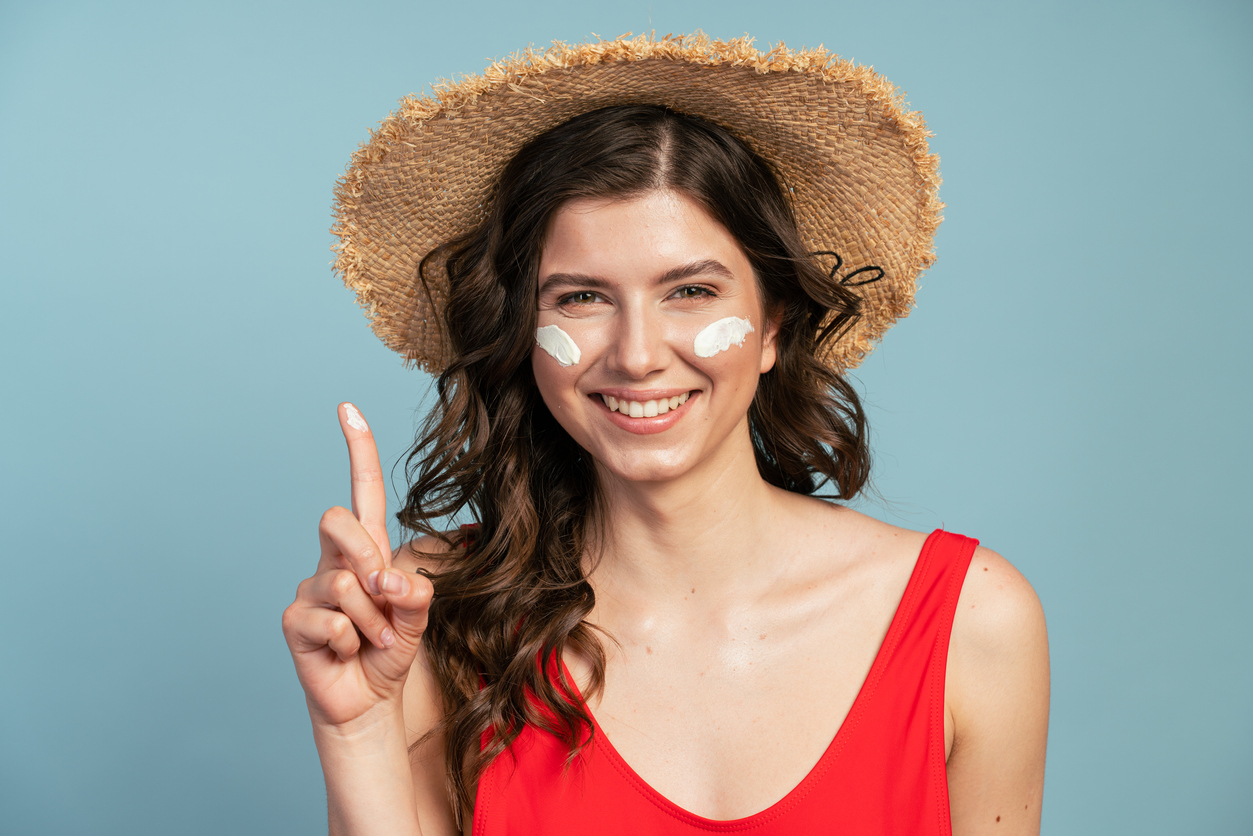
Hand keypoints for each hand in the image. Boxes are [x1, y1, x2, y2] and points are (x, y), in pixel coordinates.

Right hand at [282, 403, 433, 728]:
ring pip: (345, 583)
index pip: (360, 492)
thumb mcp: (417, 617)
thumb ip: (414, 592)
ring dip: (373, 621)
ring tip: (371, 641)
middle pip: (338, 520)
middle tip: (385, 601)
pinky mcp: (295, 620)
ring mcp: (310, 588)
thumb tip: (386, 580)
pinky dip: (353, 643)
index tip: (347, 408)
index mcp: (366, 549)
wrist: (368, 700)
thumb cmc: (389, 650)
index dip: (357, 450)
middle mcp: (332, 560)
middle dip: (369, 558)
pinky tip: (347, 654)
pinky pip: (333, 621)